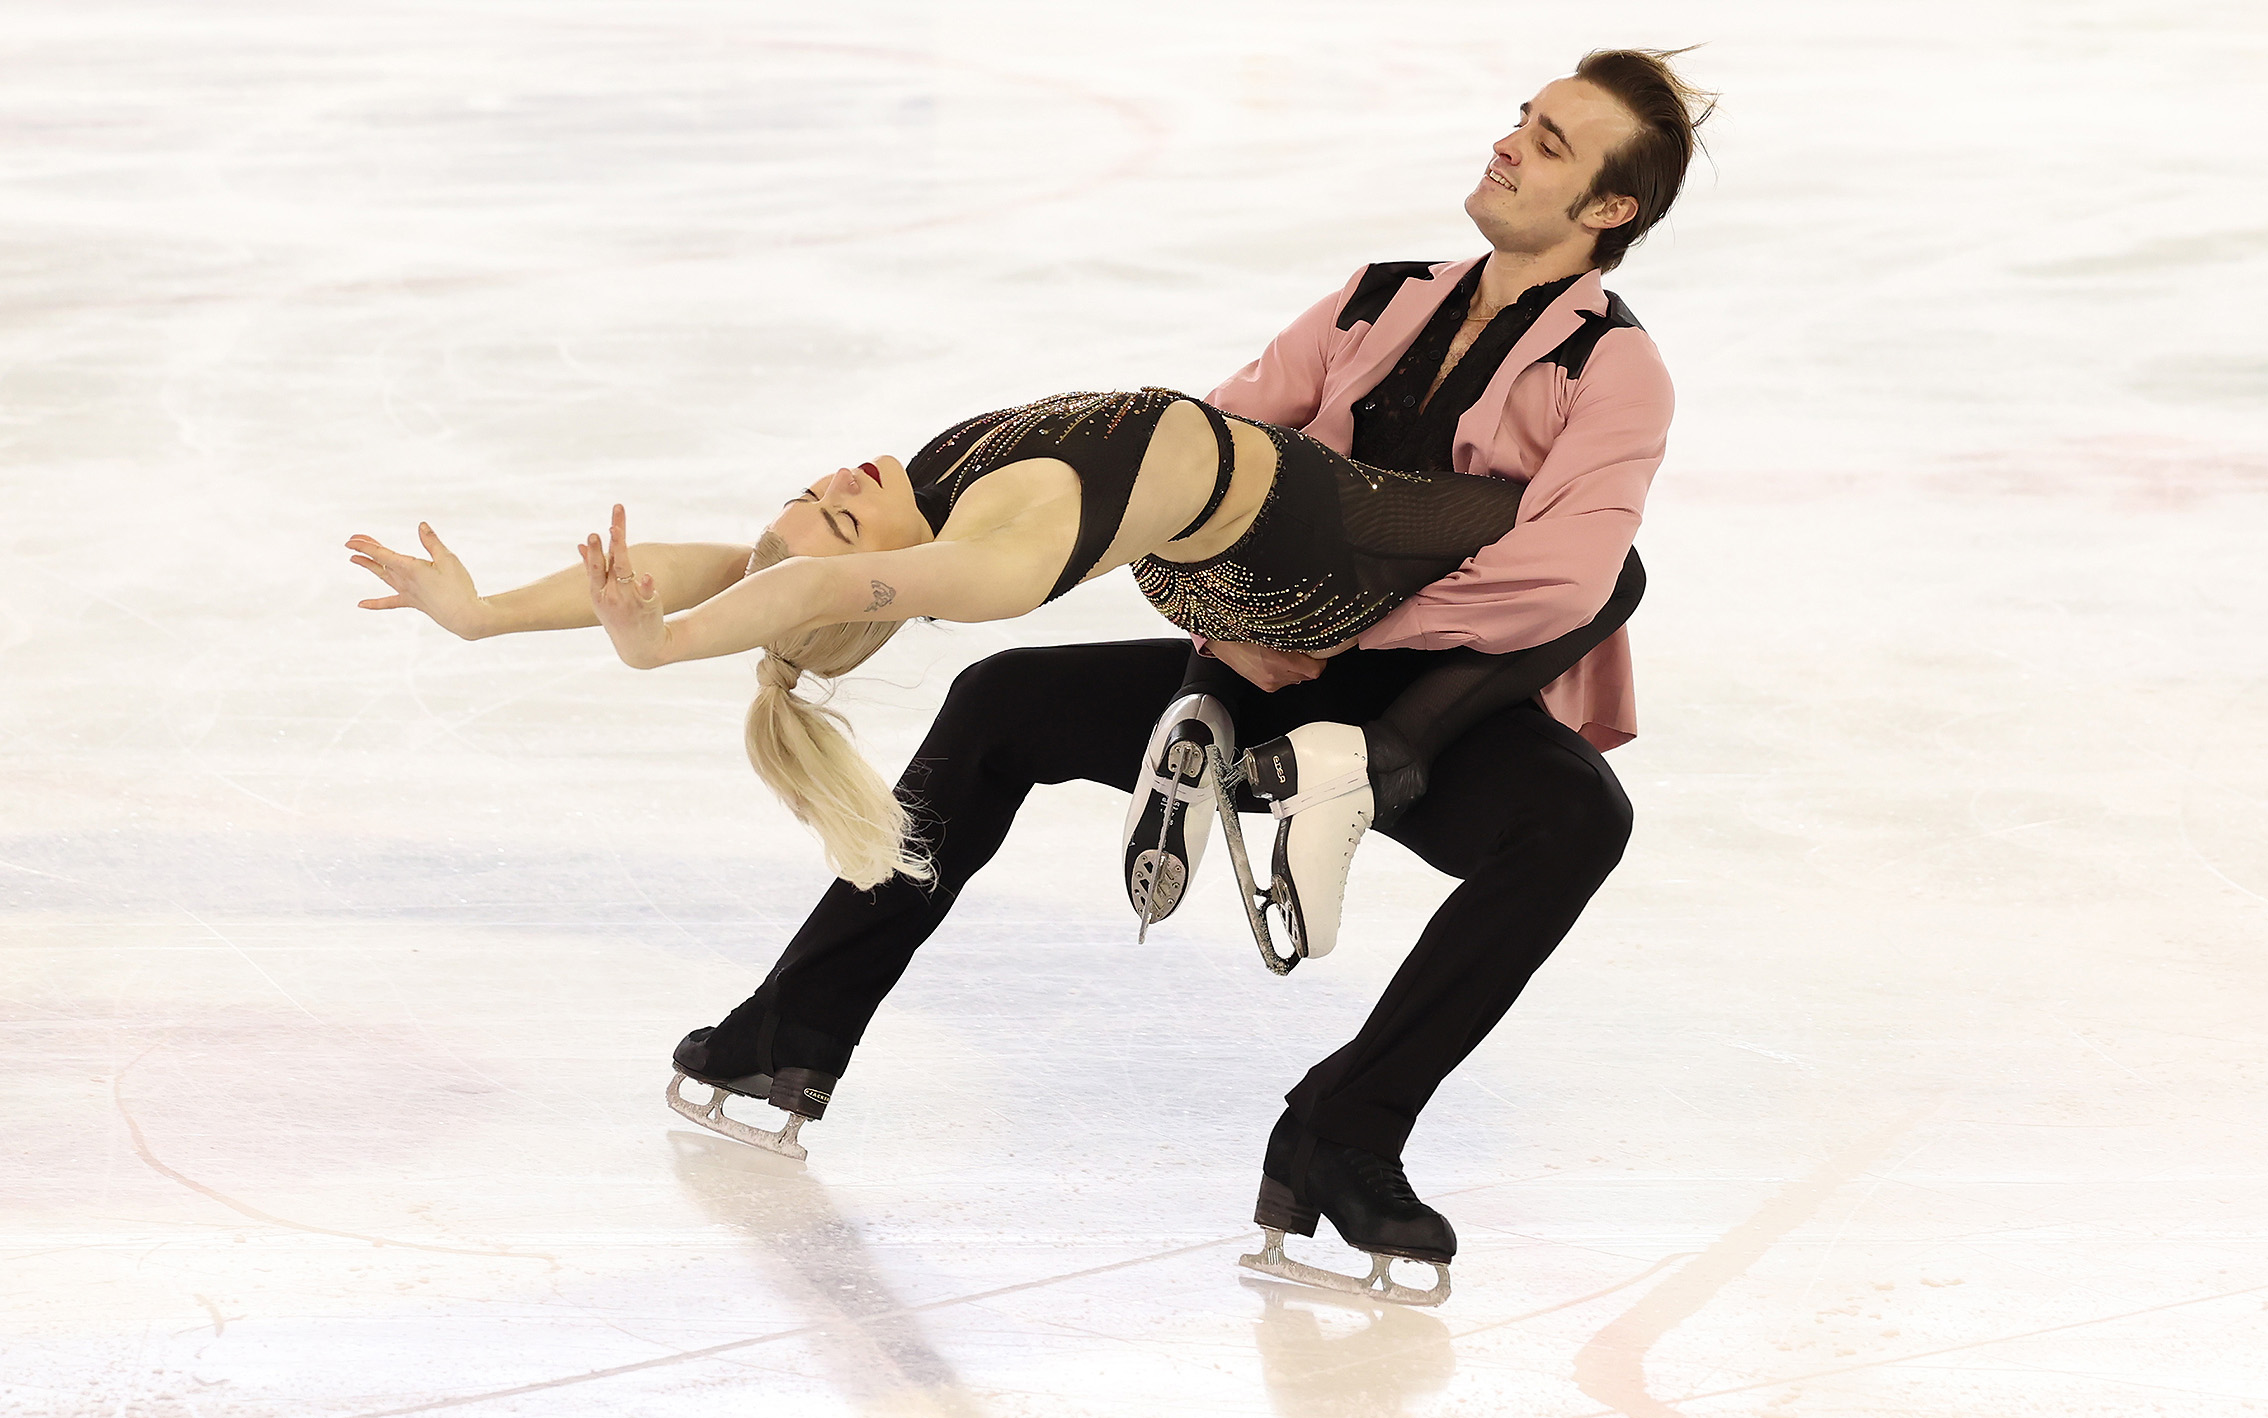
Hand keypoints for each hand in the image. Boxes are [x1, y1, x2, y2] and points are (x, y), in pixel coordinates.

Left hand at [347, 523, 490, 638]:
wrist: (465, 616)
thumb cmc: (459, 587)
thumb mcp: (448, 560)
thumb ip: (432, 542)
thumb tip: (421, 525)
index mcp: (411, 568)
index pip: (382, 554)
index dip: (365, 546)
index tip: (350, 541)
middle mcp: (405, 580)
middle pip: (380, 562)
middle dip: (366, 551)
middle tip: (352, 541)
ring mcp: (407, 592)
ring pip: (383, 576)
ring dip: (369, 567)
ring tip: (354, 559)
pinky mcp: (413, 602)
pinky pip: (390, 602)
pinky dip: (375, 603)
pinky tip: (361, 604)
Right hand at [581, 504, 670, 668]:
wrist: (638, 645)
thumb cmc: (617, 615)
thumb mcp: (600, 596)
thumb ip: (593, 569)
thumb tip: (581, 544)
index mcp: (597, 591)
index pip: (595, 566)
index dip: (595, 550)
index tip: (593, 533)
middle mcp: (610, 594)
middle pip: (607, 566)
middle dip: (603, 547)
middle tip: (607, 529)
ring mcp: (628, 600)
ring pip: (624, 571)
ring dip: (620, 552)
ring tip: (618, 532)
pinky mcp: (646, 605)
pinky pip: (646, 592)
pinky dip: (645, 584)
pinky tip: (646, 575)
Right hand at [1209, 639, 1327, 692]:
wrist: (1219, 639)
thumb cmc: (1240, 630)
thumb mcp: (1270, 628)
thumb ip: (1292, 634)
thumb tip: (1310, 635)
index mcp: (1278, 661)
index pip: (1315, 670)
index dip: (1321, 660)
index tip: (1321, 651)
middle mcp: (1275, 676)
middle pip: (1307, 675)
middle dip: (1309, 662)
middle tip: (1306, 648)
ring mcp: (1269, 682)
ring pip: (1296, 678)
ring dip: (1297, 667)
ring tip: (1288, 652)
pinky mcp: (1264, 685)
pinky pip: (1284, 680)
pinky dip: (1286, 671)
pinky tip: (1277, 659)